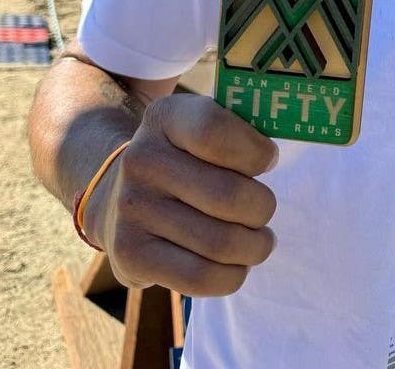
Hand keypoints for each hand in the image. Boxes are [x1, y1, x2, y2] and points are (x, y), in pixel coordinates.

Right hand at [82, 94, 278, 295]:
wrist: (122, 194)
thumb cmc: (188, 157)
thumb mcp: (205, 126)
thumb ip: (241, 130)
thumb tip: (272, 159)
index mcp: (165, 118)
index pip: (215, 132)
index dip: (255, 152)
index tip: (268, 161)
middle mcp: (141, 160)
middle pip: (228, 196)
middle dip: (262, 208)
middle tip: (265, 210)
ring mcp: (131, 209)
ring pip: (220, 242)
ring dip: (255, 246)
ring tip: (259, 241)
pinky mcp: (130, 254)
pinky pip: (199, 277)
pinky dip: (232, 276)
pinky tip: (237, 265)